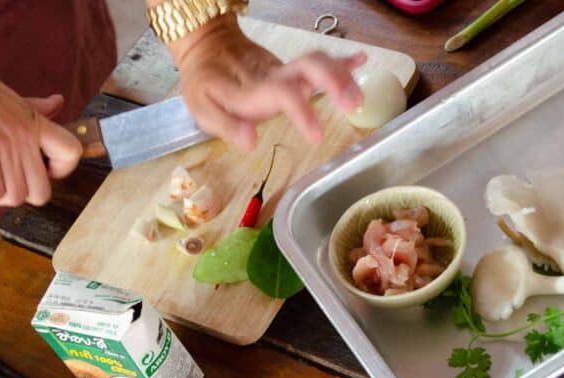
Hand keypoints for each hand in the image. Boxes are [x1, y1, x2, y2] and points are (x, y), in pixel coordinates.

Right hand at [0, 47, 81, 207]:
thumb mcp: (10, 96)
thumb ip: (36, 108)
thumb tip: (58, 102)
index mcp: (35, 123)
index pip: (72, 152)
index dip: (62, 169)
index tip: (44, 171)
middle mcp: (24, 139)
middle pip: (42, 191)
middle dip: (22, 194)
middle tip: (5, 184)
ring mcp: (4, 150)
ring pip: (16, 197)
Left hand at [172, 15, 365, 150]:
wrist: (206, 49)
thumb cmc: (204, 84)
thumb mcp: (202, 109)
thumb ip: (227, 126)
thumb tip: (250, 142)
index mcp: (253, 90)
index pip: (282, 95)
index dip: (301, 113)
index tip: (317, 136)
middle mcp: (274, 76)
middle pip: (309, 68)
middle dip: (334, 83)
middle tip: (354, 105)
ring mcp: (285, 70)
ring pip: (317, 64)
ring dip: (342, 76)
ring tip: (359, 98)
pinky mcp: (290, 68)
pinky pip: (318, 61)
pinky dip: (341, 61)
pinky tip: (361, 61)